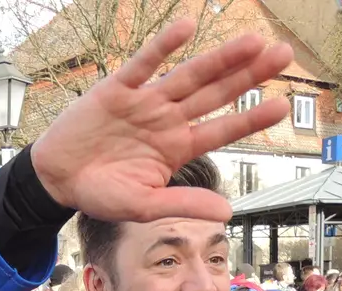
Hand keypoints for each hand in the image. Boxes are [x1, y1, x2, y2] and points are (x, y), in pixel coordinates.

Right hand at [31, 21, 293, 222]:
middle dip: (248, 74)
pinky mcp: (116, 88)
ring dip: (220, 58)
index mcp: (177, 147)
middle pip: (216, 93)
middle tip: (284, 55)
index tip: (282, 106)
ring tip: (252, 41)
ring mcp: (145, 101)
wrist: (57, 179)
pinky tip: (187, 28)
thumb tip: (227, 212)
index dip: (251, 118)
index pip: (222, 130)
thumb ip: (183, 203)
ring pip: (189, 75)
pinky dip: (163, 46)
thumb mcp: (144, 205)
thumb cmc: (101, 193)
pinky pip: (143, 63)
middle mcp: (168, 119)